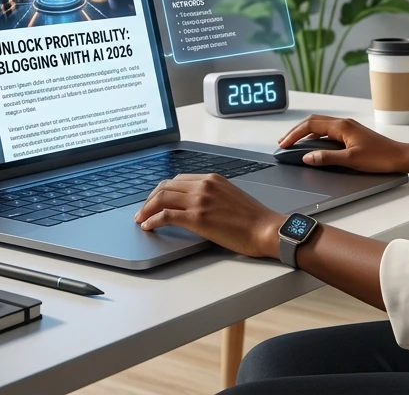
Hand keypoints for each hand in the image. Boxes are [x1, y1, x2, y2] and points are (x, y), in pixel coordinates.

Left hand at [134, 174, 285, 258]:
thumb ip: (212, 195)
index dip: (162, 190)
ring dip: (146, 209)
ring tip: (141, 219)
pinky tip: (148, 226)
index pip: (178, 179)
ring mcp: (200, 201)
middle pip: (165, 186)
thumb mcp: (231, 196)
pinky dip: (152, 220)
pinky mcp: (197, 218)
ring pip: (161, 198)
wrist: (267, 229)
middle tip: (143, 210)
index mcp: (212, 179)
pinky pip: (166, 215)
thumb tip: (196, 204)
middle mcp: (204, 186)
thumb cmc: (254, 219)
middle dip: (150, 198)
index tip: (155, 200)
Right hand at [278, 115, 406, 172]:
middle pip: (313, 122)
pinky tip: (313, 145)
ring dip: (305, 133)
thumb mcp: (350, 160)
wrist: (399, 156)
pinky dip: (315, 136)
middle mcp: (344, 123)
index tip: (284, 143)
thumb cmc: (380, 157)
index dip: (294, 134)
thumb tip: (308, 157)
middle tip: (284, 142)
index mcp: (342, 126)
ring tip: (294, 143)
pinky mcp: (351, 134)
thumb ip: (327, 158)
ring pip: (320, 125)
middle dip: (296, 131)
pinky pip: (327, 130)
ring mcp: (348, 128)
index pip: (310, 125)